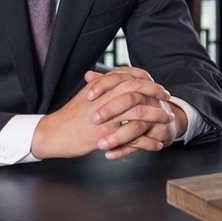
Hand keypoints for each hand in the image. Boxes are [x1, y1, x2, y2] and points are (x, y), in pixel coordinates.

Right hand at [31, 67, 183, 159]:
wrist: (53, 133)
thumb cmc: (70, 116)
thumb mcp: (86, 95)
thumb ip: (102, 85)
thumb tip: (117, 76)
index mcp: (100, 87)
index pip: (129, 76)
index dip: (146, 79)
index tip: (158, 86)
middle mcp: (104, 98)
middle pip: (137, 90)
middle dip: (156, 94)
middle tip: (168, 99)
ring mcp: (105, 117)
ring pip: (138, 113)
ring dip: (156, 117)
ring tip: (167, 121)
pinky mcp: (105, 135)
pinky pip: (132, 137)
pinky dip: (147, 142)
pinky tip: (155, 145)